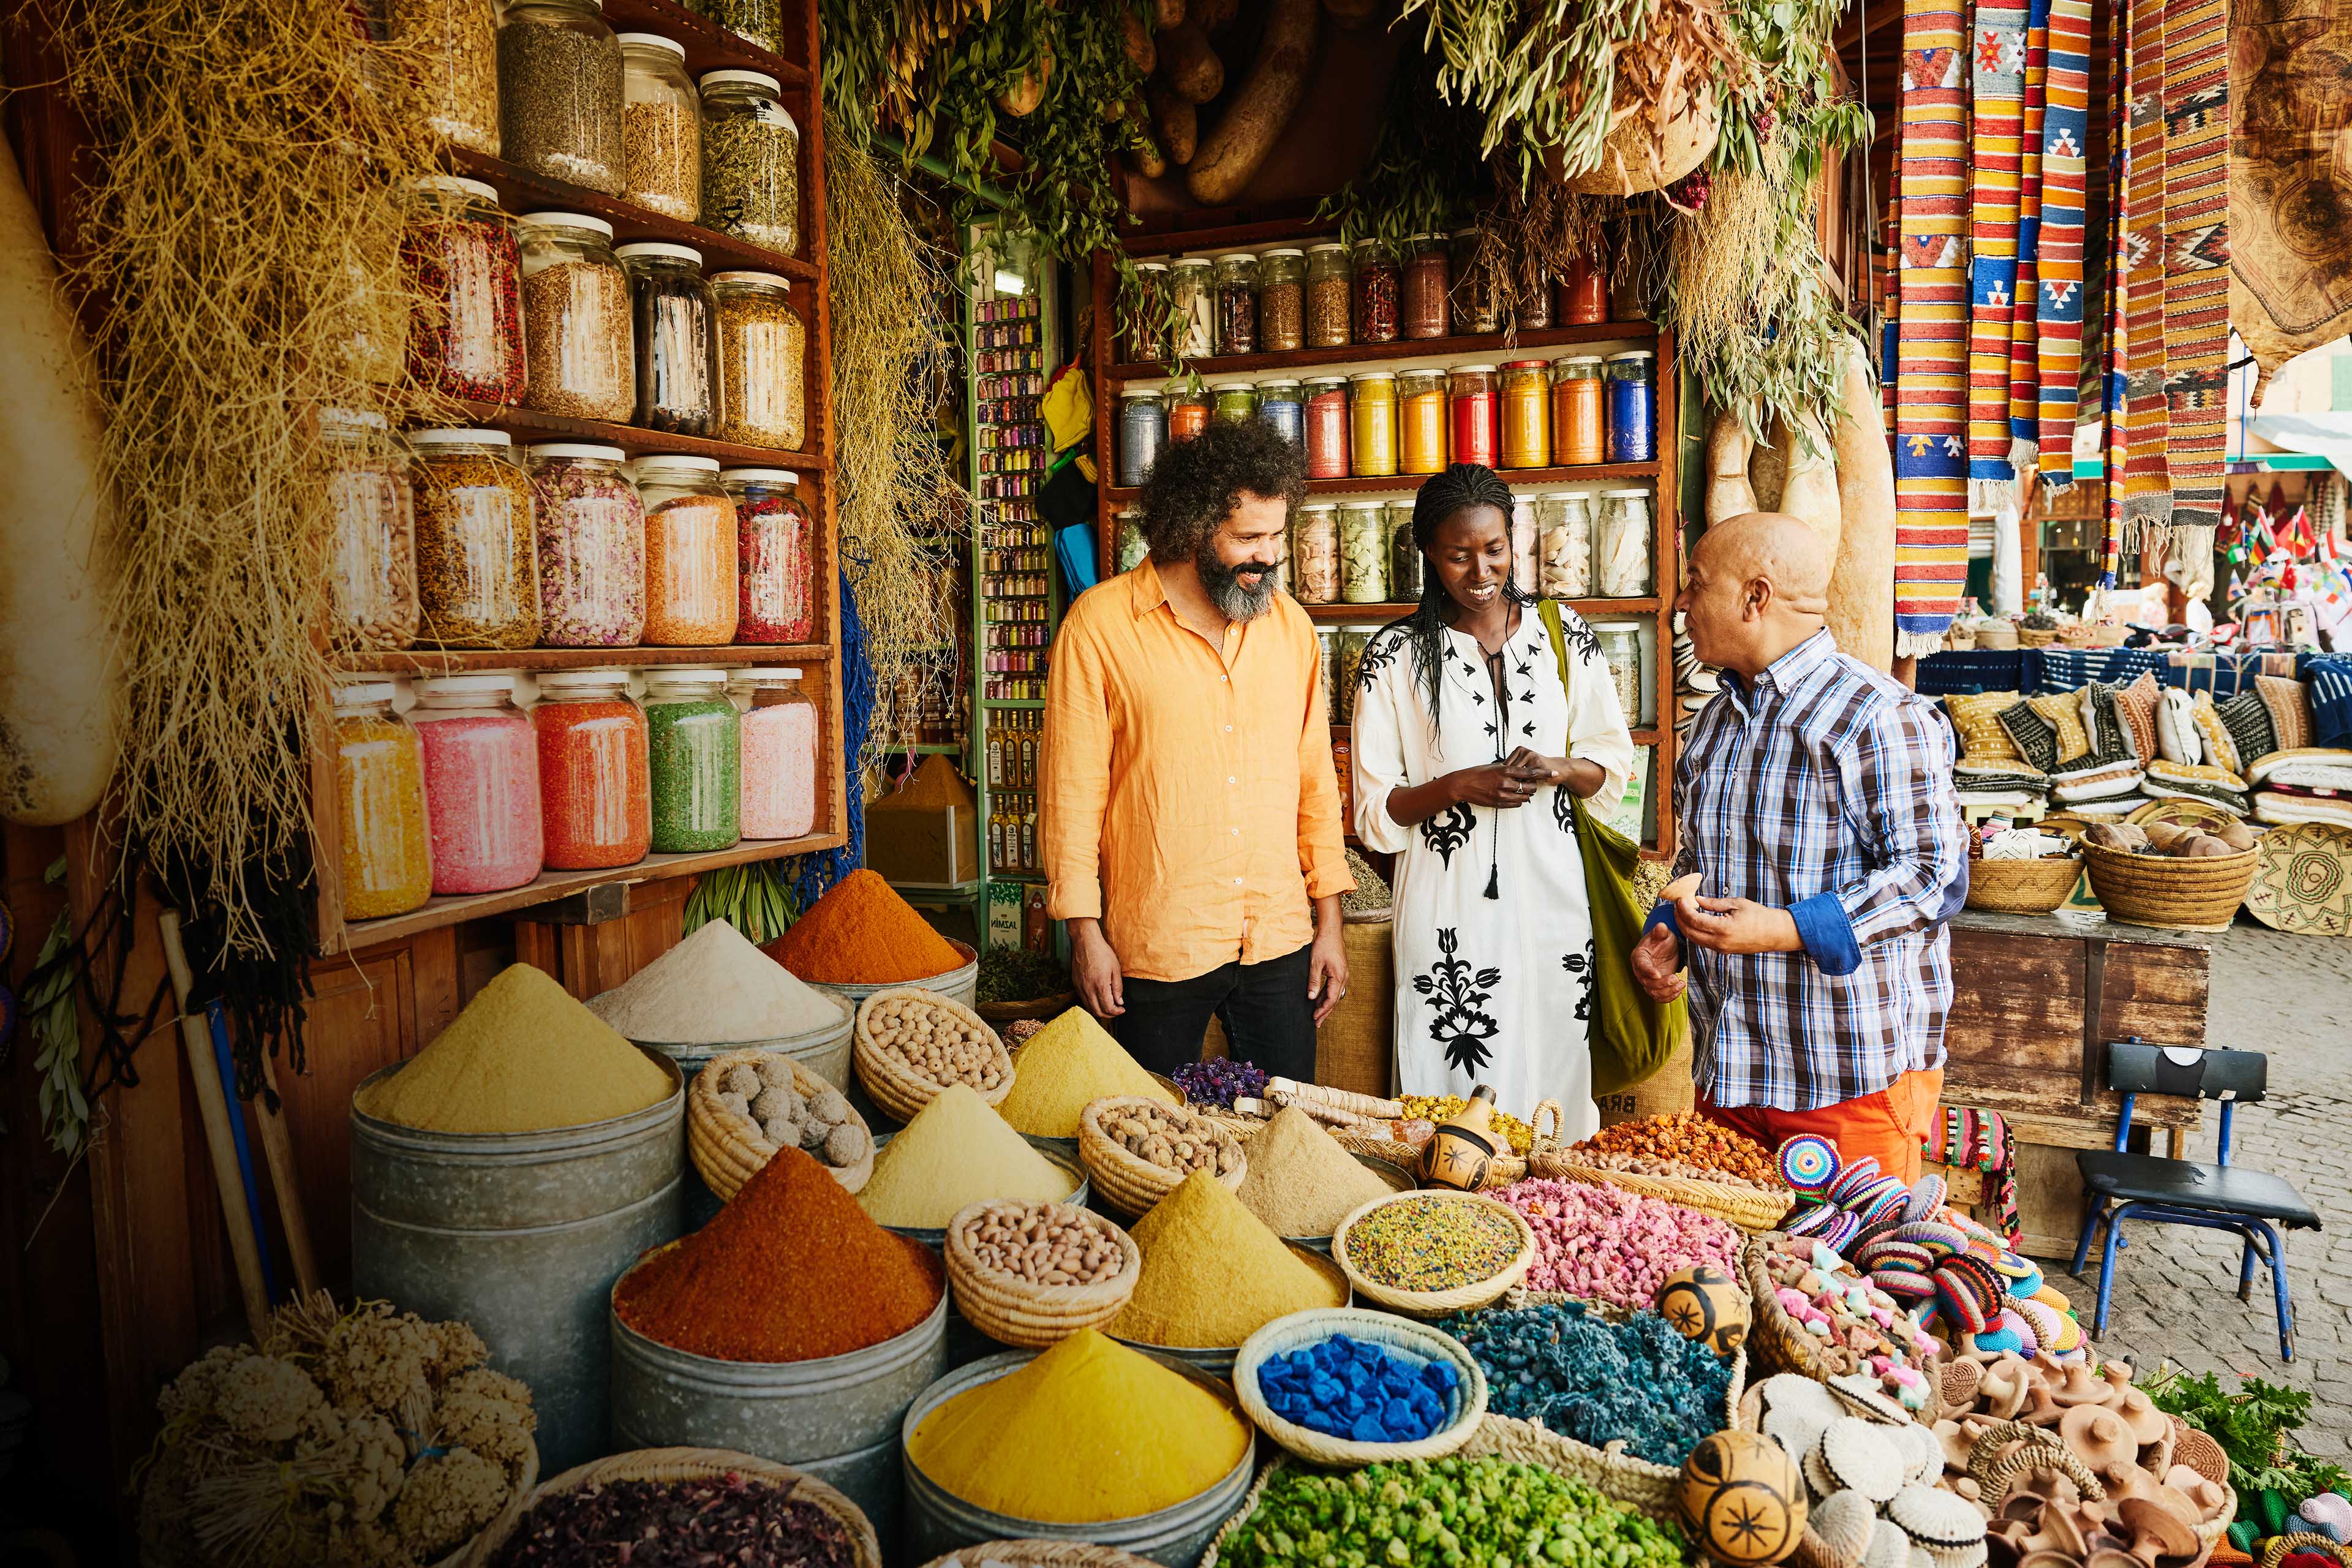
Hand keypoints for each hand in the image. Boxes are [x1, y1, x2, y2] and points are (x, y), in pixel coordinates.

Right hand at [1069, 919, 1124, 1017]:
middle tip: (1116, 1010)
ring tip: (1108, 1006)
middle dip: (1109, 1014)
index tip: (1122, 1009)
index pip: (1108, 1008)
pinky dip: (1091, 1004)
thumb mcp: (1115, 968)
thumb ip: (1117, 987)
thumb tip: (1119, 1001)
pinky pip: (1083, 1000)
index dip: (1117, 1012)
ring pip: (1089, 1008)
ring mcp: (1080, 987)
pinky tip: (1098, 998)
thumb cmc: (1101, 952)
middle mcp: (1088, 989)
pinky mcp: (1076, 984)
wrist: (1085, 941)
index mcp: (1100, 986)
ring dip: (1099, 1010)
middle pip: (1097, 1012)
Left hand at [1308, 916, 1349, 1025]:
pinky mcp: (1340, 972)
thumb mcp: (1315, 964)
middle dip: (1325, 1012)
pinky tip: (1320, 999)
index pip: (1331, 999)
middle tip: (1316, 1023)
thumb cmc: (1323, 945)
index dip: (1323, 1010)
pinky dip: (1327, 995)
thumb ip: (1313, 981)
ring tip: (1317, 1015)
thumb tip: (1311, 997)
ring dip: (1326, 1004)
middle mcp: (1344, 977)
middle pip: (1335, 1000)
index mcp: (1339, 976)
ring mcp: (1343, 975)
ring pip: (1335, 994)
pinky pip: (1335, 987)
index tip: (1314, 1018)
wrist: (1331, 932)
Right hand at [1450, 762, 1540, 808]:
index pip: (1530, 772)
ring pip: (1524, 798)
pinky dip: (1518, 801)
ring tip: (1521, 791)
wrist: (1462, 785)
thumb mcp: (1494, 767)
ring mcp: (1501, 795)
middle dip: (1533, 786)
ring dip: (1526, 795)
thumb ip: (1508, 769)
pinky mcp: (1498, 804)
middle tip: (1531, 784)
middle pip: (1530, 787)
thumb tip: (1521, 771)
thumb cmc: (1477, 773)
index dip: (1544, 773)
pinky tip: (1513, 797)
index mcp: (1505, 770)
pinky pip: (1515, 805)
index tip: (1554, 773)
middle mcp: (1505, 783)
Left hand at [1503, 747, 1564, 785]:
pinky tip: (1524, 791)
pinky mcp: (1540, 767)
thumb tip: (1495, 774)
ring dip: (1516, 784)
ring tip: (1514, 791)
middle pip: (1511, 770)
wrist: (1559, 769)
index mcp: (1520, 750)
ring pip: (1519, 775)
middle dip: (1508, 781)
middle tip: (1503, 789)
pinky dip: (1525, 786)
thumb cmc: (1538, 768)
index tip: (1498, 783)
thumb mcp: (1524, 764)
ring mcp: (1533, 759)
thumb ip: (1512, 767)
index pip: (1505, 764)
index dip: (1501, 775)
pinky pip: (1528, 779)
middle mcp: (1526, 753)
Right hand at [1631, 920, 1685, 1001]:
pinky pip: (1660, 998)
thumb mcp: (1662, 934)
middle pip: (1647, 983)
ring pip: (1653, 992)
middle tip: (1675, 978)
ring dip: (1667, 992)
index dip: (1648, 971)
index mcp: (1639, 957)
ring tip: (1681, 984)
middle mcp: (1641, 971)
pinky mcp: (1656, 988)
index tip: (1657, 974)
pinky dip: (1669, 997)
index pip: (1641, 966)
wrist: (1665, 949)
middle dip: (1662, 984)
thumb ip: (1660, 931)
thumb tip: (1661, 926)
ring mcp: (1648, 981)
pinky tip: (1679, 989)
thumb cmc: (1661, 940)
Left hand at [1676, 895, 1803, 955]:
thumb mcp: (1736, 904)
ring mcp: (1721, 949)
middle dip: (1679, 918)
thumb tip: (1697, 900)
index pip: (1693, 919)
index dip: (1683, 909)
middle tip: (1677, 906)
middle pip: (1689, 932)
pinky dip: (1694, 933)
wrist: (1775, 933)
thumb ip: (1714, 904)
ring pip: (1694, 940)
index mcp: (1722, 929)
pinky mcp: (1723, 951)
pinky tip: (1694, 922)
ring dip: (1685, 926)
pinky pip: (1703, 943)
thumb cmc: (1759, 916)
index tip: (1680, 900)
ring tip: (1683, 913)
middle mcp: (1719, 942)